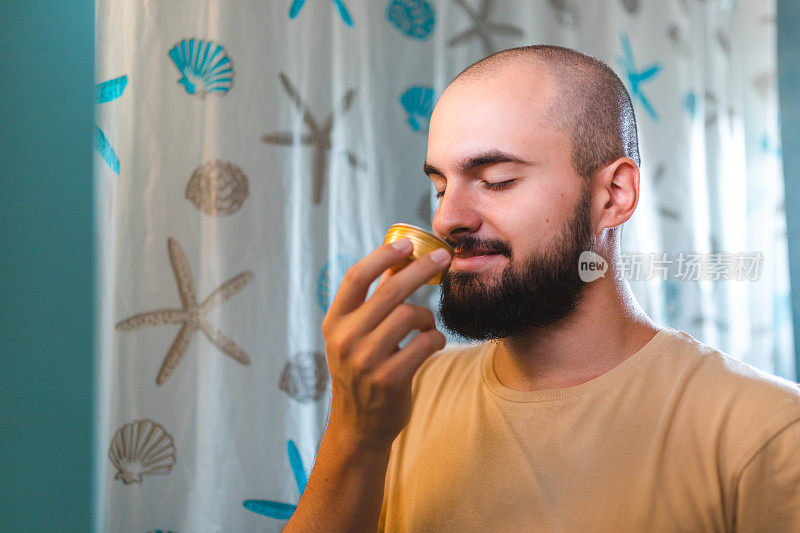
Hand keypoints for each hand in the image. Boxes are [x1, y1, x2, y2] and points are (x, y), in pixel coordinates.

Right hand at [322, 238, 451, 448]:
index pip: (355, 277)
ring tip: (426, 325)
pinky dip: (435, 338)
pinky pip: (425, 343)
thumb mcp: (355, 336)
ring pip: (410, 315)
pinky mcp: (389, 379)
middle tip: (442, 258)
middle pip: (390, 290)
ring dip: (427, 316)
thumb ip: (372, 302)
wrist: (359, 425)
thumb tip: (396, 262)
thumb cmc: (362, 372)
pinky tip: (432, 343)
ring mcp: (366, 360)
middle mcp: (346, 338)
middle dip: (420, 269)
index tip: (406, 242)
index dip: (382, 256)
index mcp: (335, 322)